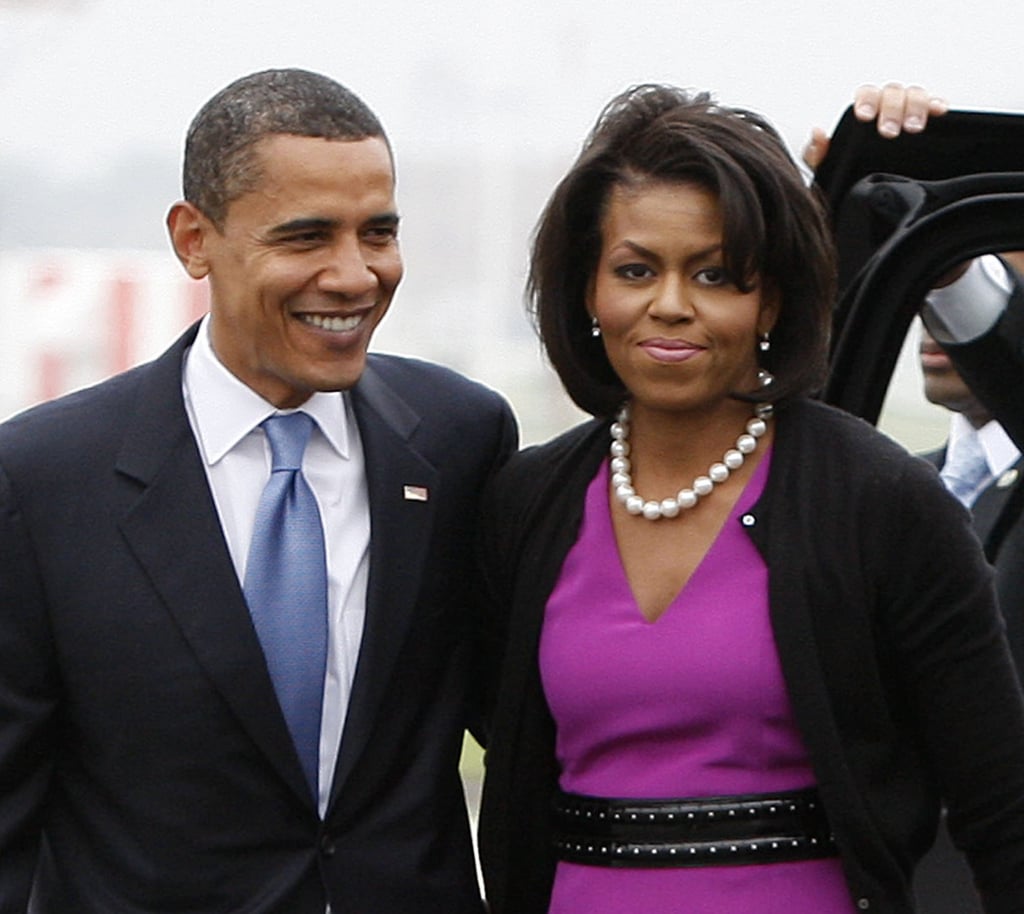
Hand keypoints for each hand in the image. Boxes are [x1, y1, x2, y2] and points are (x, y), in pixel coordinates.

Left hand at [803, 82, 948, 170]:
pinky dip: (937, 103)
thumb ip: (816, 152)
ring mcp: (908, 109)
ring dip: (915, 108)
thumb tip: (818, 133)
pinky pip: (935, 103)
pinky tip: (939, 112)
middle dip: (891, 110)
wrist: (869, 189)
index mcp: (863, 109)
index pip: (866, 95)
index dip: (866, 102)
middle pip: (892, 94)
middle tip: (889, 131)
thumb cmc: (848, 170)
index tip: (865, 116)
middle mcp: (886, 104)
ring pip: (914, 95)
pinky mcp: (927, 117)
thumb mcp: (828, 167)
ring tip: (913, 127)